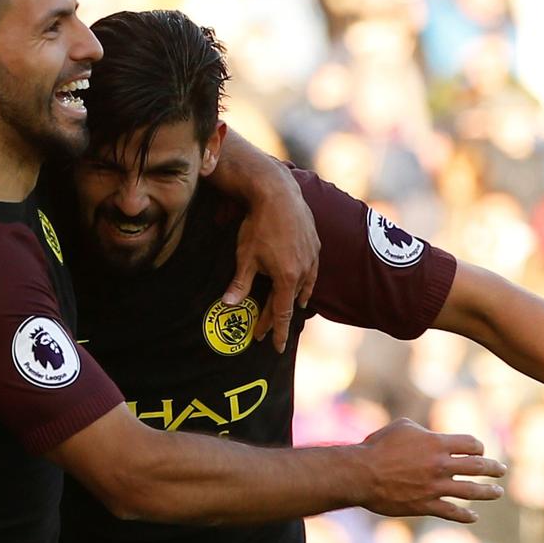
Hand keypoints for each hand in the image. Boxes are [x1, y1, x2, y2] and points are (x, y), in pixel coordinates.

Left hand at [222, 172, 318, 351]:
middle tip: (266, 330)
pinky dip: (305, 281)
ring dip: (294, 299)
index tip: (275, 347)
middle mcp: (304, 272)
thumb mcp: (245, 257)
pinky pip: (312, 271)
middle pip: (290, 302)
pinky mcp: (315, 245)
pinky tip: (303, 281)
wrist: (279, 195)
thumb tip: (228, 306)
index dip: (276, 332)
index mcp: (287, 278)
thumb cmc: (259, 226)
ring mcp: (312, 258)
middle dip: (277, 318)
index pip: (281, 313)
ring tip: (289, 308)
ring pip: (305, 287)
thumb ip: (240, 284)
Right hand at [351, 418, 506, 522]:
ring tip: (497, 492)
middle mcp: (441, 466)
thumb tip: (431, 435)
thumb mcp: (402, 427)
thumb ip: (423, 430)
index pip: (471, 444)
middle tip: (501, 470)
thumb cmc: (378, 446)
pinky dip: (466, 515)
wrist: (362, 474)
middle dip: (493, 468)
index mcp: (437, 444)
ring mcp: (435, 487)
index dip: (478, 447)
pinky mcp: (426, 505)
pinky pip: (452, 512)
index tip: (479, 451)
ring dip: (488, 492)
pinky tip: (474, 516)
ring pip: (471, 491)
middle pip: (478, 467)